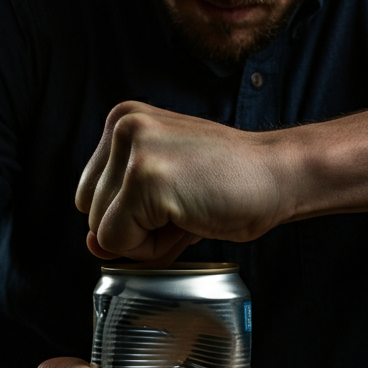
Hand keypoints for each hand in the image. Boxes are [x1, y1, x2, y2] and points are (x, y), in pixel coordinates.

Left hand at [75, 101, 290, 261]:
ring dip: (146, 237)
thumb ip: (122, 212)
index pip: (90, 191)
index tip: (174, 197)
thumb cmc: (230, 181)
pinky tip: (188, 220)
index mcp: (122, 118)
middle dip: (135, 225)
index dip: (129, 212)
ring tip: (188, 210)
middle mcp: (122, 125)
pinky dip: (153, 248)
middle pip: (89, 209)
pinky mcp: (144, 177)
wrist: (279, 175)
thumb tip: (93, 246)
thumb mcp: (164, 187)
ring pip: (101, 229)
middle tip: (184, 206)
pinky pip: (119, 241)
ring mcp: (133, 150)